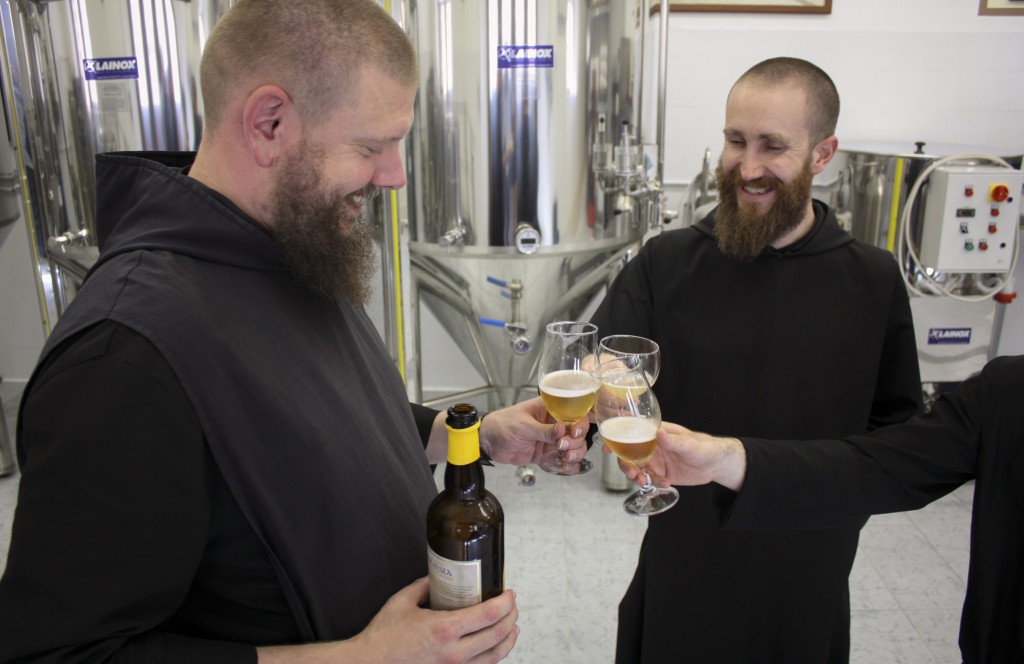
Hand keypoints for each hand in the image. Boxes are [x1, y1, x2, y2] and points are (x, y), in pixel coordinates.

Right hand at [258, 577, 518, 663]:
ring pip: (495, 656)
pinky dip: (494, 656)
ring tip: (512, 626)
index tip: (509, 593)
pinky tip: (495, 647)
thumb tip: (438, 577)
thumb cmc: (383, 638)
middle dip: (511, 617)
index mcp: (444, 629)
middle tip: (512, 606)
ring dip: (509, 639)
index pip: (489, 615)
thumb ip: (424, 585)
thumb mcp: (403, 601)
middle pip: (498, 635)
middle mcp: (454, 653)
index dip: (506, 602)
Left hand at [480, 397, 587, 465]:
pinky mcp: (545, 454)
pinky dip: (567, 464)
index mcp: (549, 409)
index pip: (573, 412)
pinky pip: (560, 459)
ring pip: (572, 446)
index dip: (579, 422)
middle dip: (575, 441)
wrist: (488, 442)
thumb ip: (543, 430)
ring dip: (574, 453)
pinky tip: (567, 467)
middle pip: (576, 431)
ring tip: (566, 458)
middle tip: (562, 446)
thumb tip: (563, 429)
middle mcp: (553, 423)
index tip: (575, 432)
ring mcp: (550, 440)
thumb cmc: (504, 425)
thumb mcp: (523, 426)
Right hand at [617, 421, 746, 491]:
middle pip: (628, 453)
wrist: (716, 465)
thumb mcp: (689, 444)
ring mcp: (655, 460)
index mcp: (655, 433)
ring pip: (636, 468)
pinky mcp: (660, 474)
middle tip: (632, 473)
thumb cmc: (704, 447)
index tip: (606, 447)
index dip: (616, 438)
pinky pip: (648, 479)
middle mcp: (651, 446)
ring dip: (635, 475)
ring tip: (643, 482)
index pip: (631, 432)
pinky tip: (665, 484)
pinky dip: (652, 483)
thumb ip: (673, 440)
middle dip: (625, 463)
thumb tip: (659, 433)